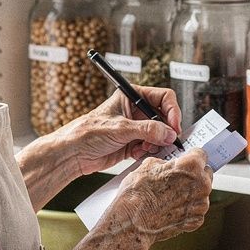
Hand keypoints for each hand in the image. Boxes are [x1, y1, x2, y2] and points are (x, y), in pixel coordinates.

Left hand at [67, 86, 183, 174]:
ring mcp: (135, 128)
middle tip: (166, 141)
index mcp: (132, 97)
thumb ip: (147, 130)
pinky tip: (136, 153)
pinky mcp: (133, 143)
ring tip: (146, 148)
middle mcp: (136, 111)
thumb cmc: (89, 132)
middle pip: (164, 117)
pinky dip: (148, 151)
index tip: (174, 126)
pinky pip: (151, 147)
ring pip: (159, 134)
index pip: (163, 98)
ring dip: (156, 143)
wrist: (74, 153)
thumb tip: (169, 133)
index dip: (172, 111)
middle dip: (166, 130)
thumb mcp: (121, 128)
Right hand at [114, 149, 212, 246]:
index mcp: (192, 166)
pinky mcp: (196, 220)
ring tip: (171, 196)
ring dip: (191, 193)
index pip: (201, 154)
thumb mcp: (149, 165)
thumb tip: (168, 165)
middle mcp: (202, 184)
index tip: (188, 159)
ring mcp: (200, 204)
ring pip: (201, 193)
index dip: (191, 156)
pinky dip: (186, 209)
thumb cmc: (138, 193)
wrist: (132, 221)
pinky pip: (196, 210)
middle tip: (177, 178)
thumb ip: (167, 163)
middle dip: (194, 174)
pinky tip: (171, 208)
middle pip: (205, 174)